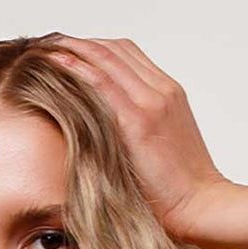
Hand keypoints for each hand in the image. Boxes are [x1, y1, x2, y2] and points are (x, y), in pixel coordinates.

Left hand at [47, 35, 237, 244]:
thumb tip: (106, 134)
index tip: (69, 50)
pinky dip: (78, 68)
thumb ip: (139, 130)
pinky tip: (56, 63)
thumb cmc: (181, 190)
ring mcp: (152, 102)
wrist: (202, 205)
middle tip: (50, 43)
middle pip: (116, 50)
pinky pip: (103, 83)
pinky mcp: (139, 121)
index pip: (128, 55)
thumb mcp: (162, 148)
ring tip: (46, 47)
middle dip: (80, 43)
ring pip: (107, 58)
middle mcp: (162, 91)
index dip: (96, 48)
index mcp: (169, 94)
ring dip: (74, 48)